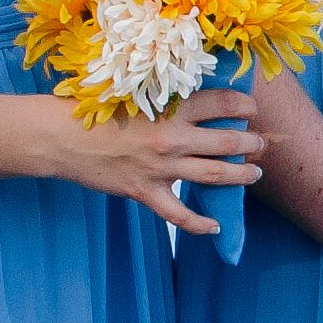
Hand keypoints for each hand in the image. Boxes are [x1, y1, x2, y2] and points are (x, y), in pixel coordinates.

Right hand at [23, 85, 262, 235]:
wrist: (61, 136)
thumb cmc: (96, 110)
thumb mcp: (136, 95)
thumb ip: (166, 98)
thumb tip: (196, 98)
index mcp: (169, 108)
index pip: (221, 104)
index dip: (243, 107)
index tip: (252, 110)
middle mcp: (171, 137)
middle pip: (227, 142)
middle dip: (251, 144)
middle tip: (260, 144)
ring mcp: (160, 167)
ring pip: (214, 175)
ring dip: (240, 176)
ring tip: (254, 174)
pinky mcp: (145, 191)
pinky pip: (179, 215)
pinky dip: (200, 224)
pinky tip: (215, 227)